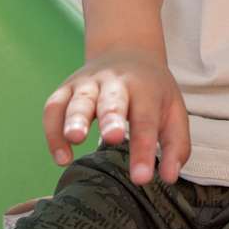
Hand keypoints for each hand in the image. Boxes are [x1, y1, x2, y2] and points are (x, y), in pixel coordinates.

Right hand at [42, 48, 190, 185]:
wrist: (126, 50)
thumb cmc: (151, 91)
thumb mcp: (173, 110)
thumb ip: (176, 144)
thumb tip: (170, 177)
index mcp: (145, 88)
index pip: (146, 120)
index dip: (143, 149)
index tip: (142, 178)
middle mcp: (115, 82)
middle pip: (113, 100)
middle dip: (112, 118)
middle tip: (113, 138)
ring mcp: (88, 84)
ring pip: (79, 100)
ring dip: (75, 119)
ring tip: (75, 139)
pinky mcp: (65, 89)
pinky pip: (53, 108)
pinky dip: (53, 131)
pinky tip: (61, 157)